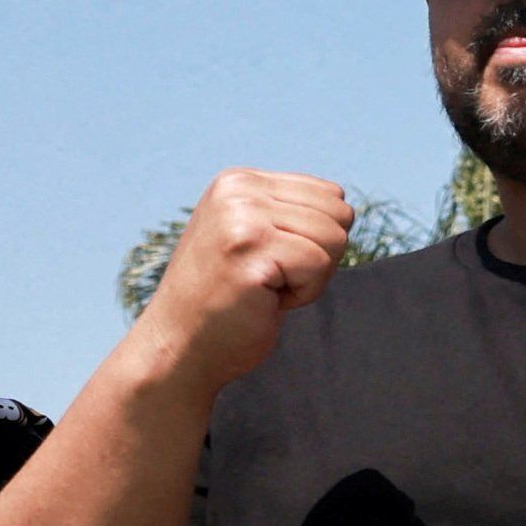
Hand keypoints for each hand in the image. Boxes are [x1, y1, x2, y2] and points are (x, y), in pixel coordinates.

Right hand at [132, 168, 356, 401]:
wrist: (179, 345)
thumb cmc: (227, 298)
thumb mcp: (254, 236)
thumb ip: (290, 213)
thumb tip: (346, 206)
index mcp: (240, 181)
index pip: (331, 195)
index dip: (317, 240)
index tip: (272, 260)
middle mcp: (238, 190)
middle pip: (339, 215)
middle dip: (319, 256)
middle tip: (270, 277)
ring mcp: (241, 217)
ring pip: (335, 239)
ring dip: (310, 277)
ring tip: (264, 288)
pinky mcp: (250, 249)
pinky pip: (320, 265)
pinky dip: (303, 293)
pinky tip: (264, 300)